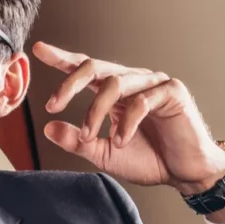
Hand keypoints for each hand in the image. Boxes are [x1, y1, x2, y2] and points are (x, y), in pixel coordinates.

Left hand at [33, 41, 224, 193]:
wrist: (185, 173)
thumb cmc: (149, 159)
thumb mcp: (104, 153)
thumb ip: (77, 141)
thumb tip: (48, 127)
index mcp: (114, 91)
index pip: (85, 68)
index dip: (62, 58)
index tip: (38, 49)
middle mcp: (132, 81)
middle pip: (94, 67)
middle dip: (69, 83)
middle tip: (53, 104)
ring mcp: (152, 83)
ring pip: (114, 84)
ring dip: (95, 112)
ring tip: (89, 136)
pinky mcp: (172, 92)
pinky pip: (141, 101)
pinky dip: (126, 123)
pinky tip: (122, 140)